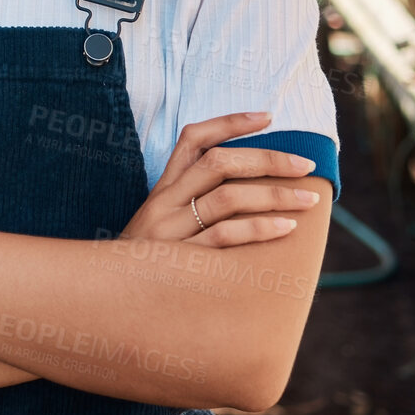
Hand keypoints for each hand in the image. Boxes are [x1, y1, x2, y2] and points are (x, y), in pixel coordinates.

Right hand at [122, 111, 323, 246]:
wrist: (107, 297)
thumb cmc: (146, 261)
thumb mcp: (160, 223)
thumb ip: (191, 202)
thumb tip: (247, 187)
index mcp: (163, 188)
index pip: (193, 139)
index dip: (230, 123)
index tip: (268, 117)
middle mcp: (165, 202)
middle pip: (219, 163)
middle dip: (267, 159)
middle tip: (304, 165)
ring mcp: (171, 230)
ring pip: (227, 198)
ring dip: (274, 195)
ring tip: (307, 199)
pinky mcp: (179, 259)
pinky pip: (224, 236)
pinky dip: (259, 229)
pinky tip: (286, 227)